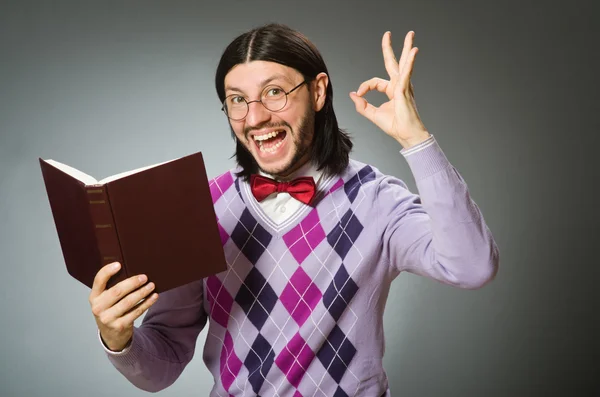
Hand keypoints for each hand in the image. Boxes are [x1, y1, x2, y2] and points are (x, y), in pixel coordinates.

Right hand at [88, 262, 157, 350]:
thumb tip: (132, 270)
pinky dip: (147, 303)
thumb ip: (111, 287)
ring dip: (142, 292)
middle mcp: (98, 308)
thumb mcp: (105, 300)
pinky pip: (136, 312)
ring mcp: (108, 318)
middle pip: (117, 291)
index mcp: (94, 297)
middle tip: (144, 277)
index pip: (98, 281)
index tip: (119, 264)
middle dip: (133, 283)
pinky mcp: (120, 326)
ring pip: (128, 302)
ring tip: (151, 285)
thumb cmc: (110, 310)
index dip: (107, 272)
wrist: (111, 335)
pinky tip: (153, 297)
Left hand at [350, 31, 430, 148]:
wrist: (406, 135)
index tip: (359, 94)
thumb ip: (362, 105)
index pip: (375, 81)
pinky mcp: (406, 90)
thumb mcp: (373, 114)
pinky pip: (406, 73)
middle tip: (388, 34)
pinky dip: (409, 63)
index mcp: (392, 90)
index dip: (365, 86)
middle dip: (391, 48)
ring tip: (410, 34)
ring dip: (406, 48)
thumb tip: (353, 94)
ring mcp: (404, 86)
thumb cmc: (394, 126)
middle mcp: (399, 85)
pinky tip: (413, 51)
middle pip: (394, 63)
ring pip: (403, 63)